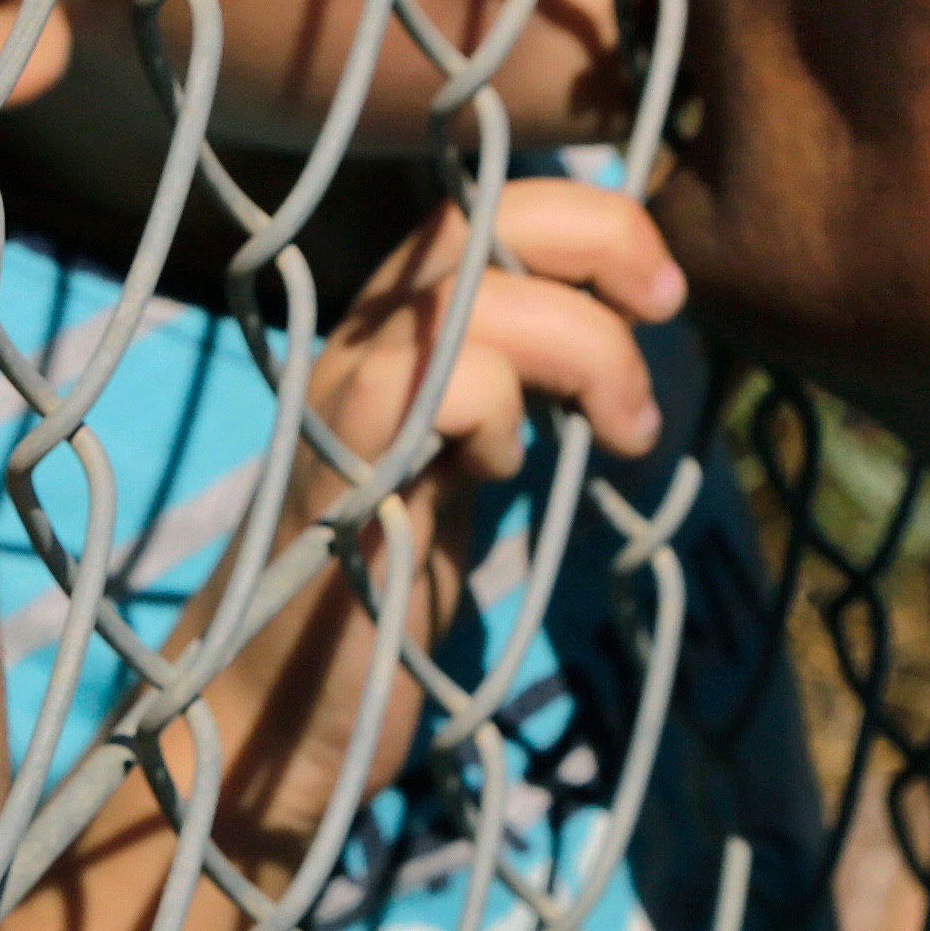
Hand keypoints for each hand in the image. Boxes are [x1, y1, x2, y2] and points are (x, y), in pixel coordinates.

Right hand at [196, 181, 683, 865]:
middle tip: (663, 313)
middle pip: (482, 210)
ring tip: (619, 432)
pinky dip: (504, 411)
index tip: (659, 296)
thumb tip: (627, 335)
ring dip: (584, 344)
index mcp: (394, 333)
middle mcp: (359, 343)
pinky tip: (500, 476)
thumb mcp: (463, 472)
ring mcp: (340, 401)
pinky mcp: (343, 472)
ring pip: (474, 286)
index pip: (491, 205)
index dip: (592, 219)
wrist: (267, 725)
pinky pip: (443, 380)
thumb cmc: (373, 605)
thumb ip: (518, 395)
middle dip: (601, 236)